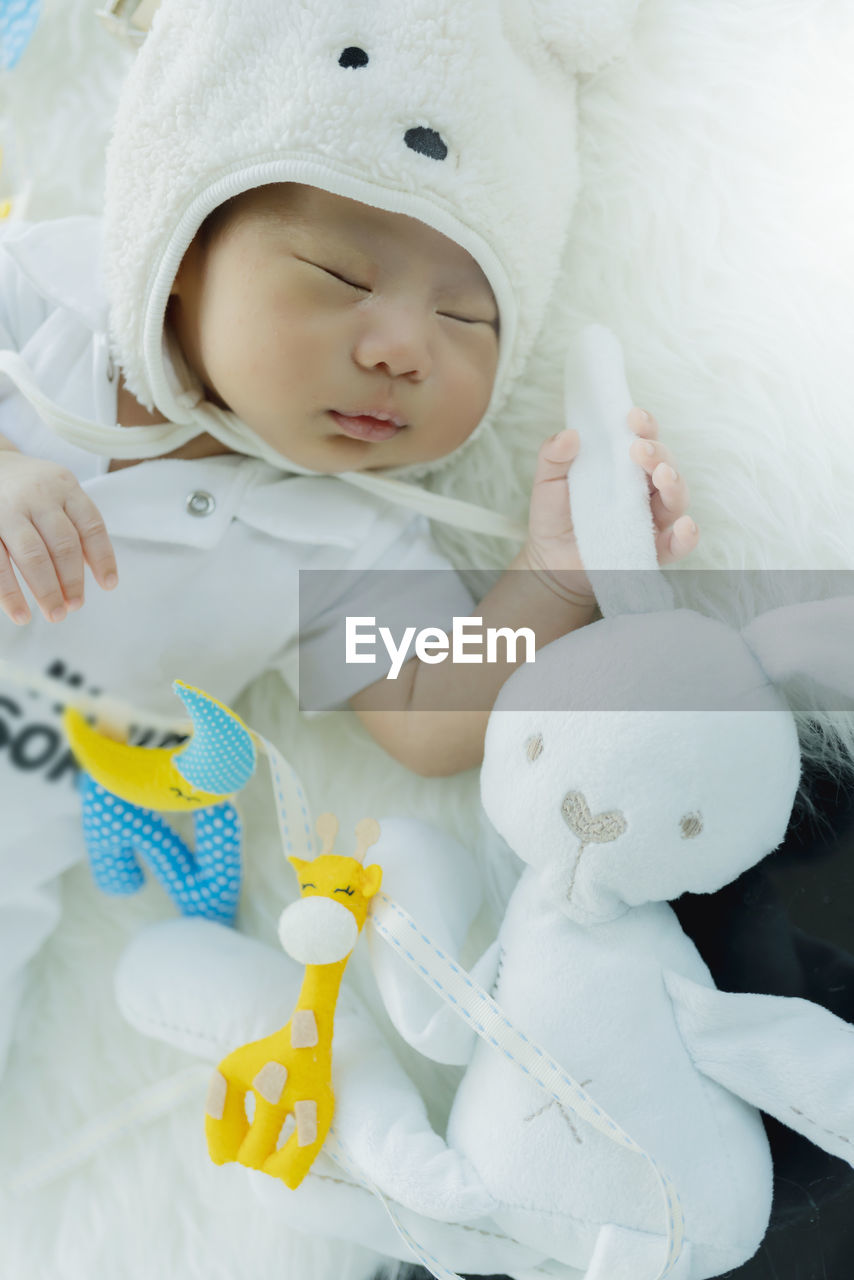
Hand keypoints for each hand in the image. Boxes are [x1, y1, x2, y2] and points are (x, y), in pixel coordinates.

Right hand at [0, 451, 117, 624]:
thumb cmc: (29, 490)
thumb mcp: (58, 493)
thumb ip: (77, 527)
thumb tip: (100, 574)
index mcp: (64, 486)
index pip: (91, 525)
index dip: (103, 557)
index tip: (109, 585)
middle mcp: (37, 495)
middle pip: (63, 544)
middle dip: (71, 580)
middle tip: (74, 607)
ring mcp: (7, 509)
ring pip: (32, 555)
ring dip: (45, 590)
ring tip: (54, 615)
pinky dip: (9, 592)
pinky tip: (19, 612)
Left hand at [521, 407, 698, 598]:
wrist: (549, 558)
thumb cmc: (554, 513)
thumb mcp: (547, 480)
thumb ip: (553, 455)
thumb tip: (569, 434)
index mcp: (625, 465)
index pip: (644, 439)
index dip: (644, 425)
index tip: (632, 416)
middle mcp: (645, 489)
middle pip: (665, 465)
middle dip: (658, 453)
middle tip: (639, 449)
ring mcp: (651, 520)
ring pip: (676, 498)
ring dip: (674, 484)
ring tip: (662, 475)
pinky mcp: (651, 550)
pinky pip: (677, 545)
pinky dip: (686, 537)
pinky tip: (685, 527)